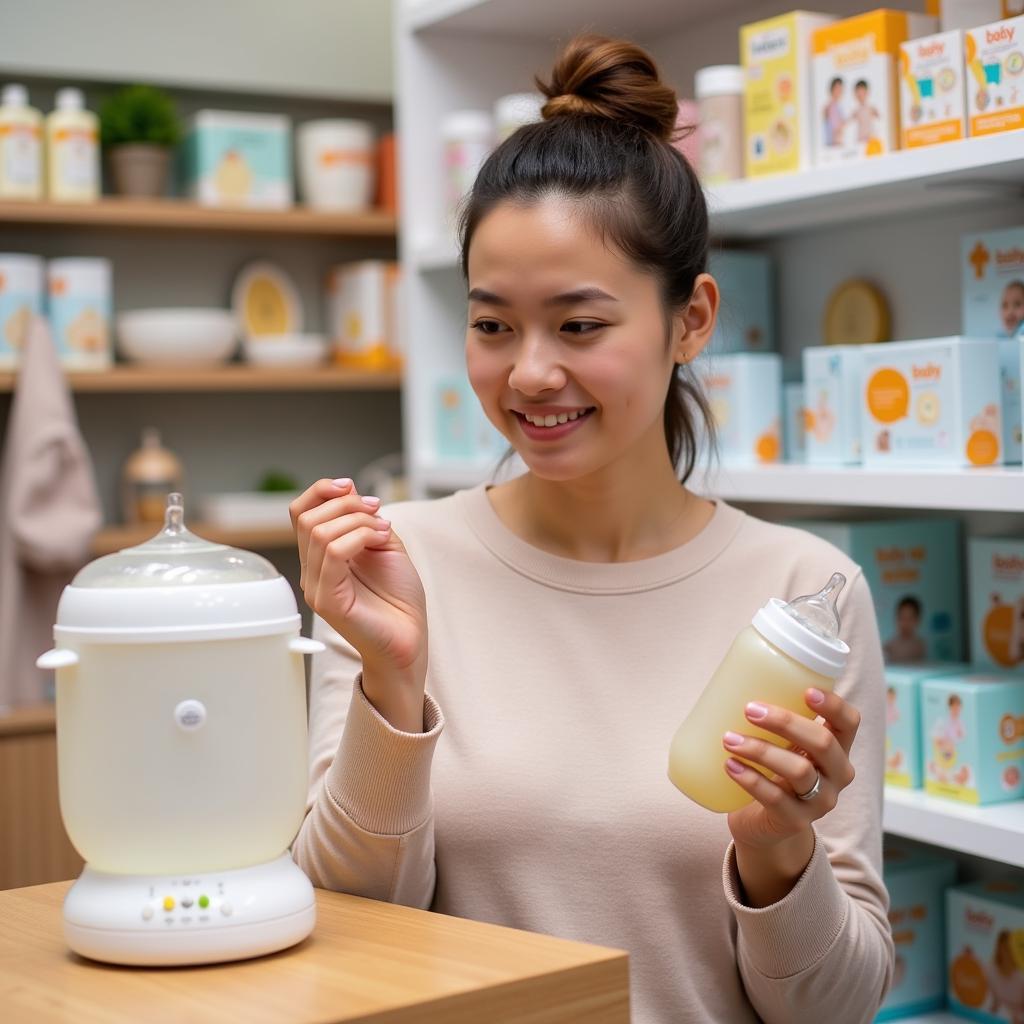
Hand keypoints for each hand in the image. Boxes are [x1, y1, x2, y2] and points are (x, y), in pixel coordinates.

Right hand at [290, 478, 427, 711]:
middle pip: (307, 517)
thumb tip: (349, 488)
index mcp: (320, 557)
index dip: (321, 490)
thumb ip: (365, 519)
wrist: (409, 638)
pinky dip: (361, 535)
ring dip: (358, 519)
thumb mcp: (384, 545)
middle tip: (376, 510)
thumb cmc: (398, 599)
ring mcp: (316, 586)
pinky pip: (334, 553)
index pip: (300, 512)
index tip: (351, 486)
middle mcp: (312, 571)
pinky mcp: (327, 600)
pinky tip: (381, 539)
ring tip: (383, 529)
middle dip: (346, 504)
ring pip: (319, 532)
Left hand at [723, 687, 860, 849]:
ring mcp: (820, 801)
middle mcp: (837, 774)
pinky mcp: (796, 821)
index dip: (833, 705)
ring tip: (728, 738)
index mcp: (837, 748)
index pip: (849, 722)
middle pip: (822, 743)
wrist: (764, 824)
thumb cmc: (773, 771)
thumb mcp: (783, 744)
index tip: (806, 690)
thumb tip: (735, 675)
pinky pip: (775, 798)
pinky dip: (750, 779)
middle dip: (785, 722)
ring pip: (799, 770)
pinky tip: (730, 765)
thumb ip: (775, 719)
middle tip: (749, 709)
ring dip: (760, 750)